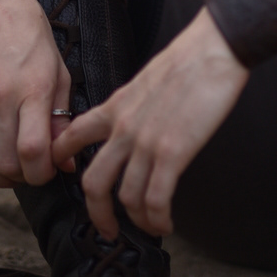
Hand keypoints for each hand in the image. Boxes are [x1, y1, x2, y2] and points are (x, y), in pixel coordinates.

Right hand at [0, 0, 70, 188]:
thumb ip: (62, 119)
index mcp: (33, 88)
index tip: (49, 170)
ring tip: (10, 171)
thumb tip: (66, 164)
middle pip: (6, 162)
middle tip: (30, 170)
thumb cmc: (32, 38)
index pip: (33, 151)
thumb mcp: (58, 72)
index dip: (42, 173)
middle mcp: (0, 95)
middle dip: (22, 177)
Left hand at [52, 6, 248, 238]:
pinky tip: (166, 223)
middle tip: (106, 228)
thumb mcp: (145, 79)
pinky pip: (155, 200)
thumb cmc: (189, 58)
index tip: (63, 173)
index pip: (74, 135)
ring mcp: (146, 142)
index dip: (62, 159)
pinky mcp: (172, 152)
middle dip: (97, 214)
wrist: (214, 48)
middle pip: (93, 183)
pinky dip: (158, 219)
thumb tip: (134, 123)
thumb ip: (133, 105)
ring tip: (150, 226)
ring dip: (137, 221)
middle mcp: (124, 127)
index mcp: (116, 106)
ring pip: (126, 198)